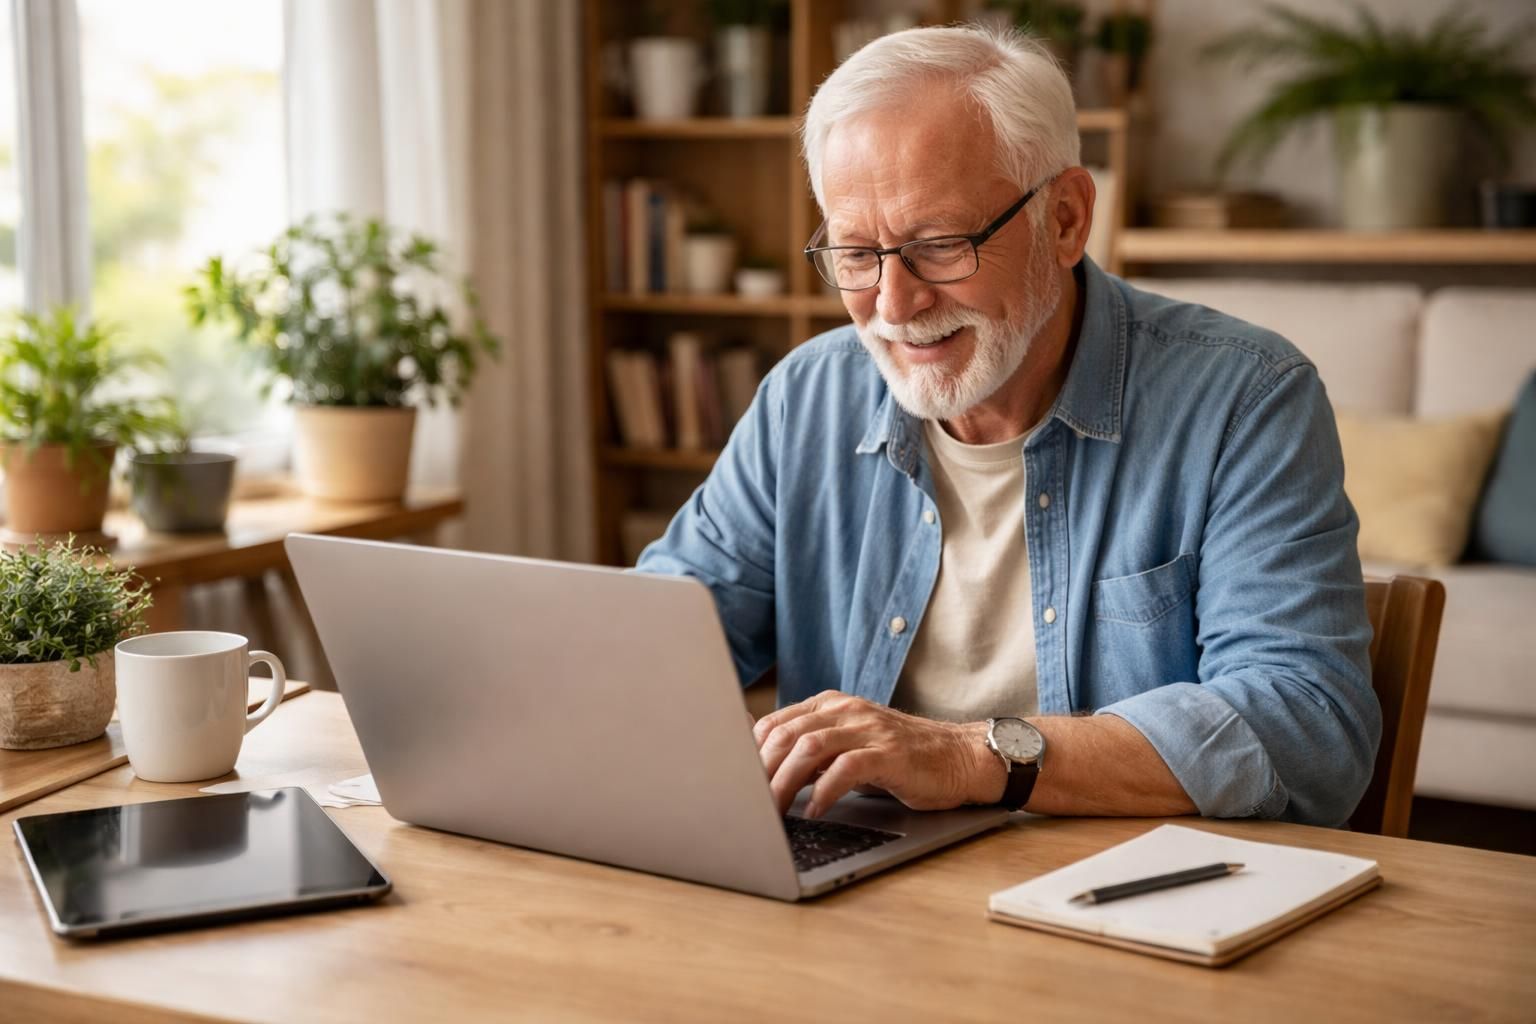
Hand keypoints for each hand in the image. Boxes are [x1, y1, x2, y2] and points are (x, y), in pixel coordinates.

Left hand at [751, 691, 1003, 817]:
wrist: (959, 757)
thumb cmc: (901, 759)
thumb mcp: (851, 746)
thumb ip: (814, 753)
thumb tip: (764, 776)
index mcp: (831, 705)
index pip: (774, 723)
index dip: (749, 754)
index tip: (733, 784)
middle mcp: (846, 710)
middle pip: (785, 735)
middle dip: (760, 773)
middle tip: (745, 806)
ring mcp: (868, 729)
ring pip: (809, 749)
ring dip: (783, 783)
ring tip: (772, 812)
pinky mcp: (889, 753)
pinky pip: (845, 769)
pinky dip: (824, 791)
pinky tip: (814, 811)